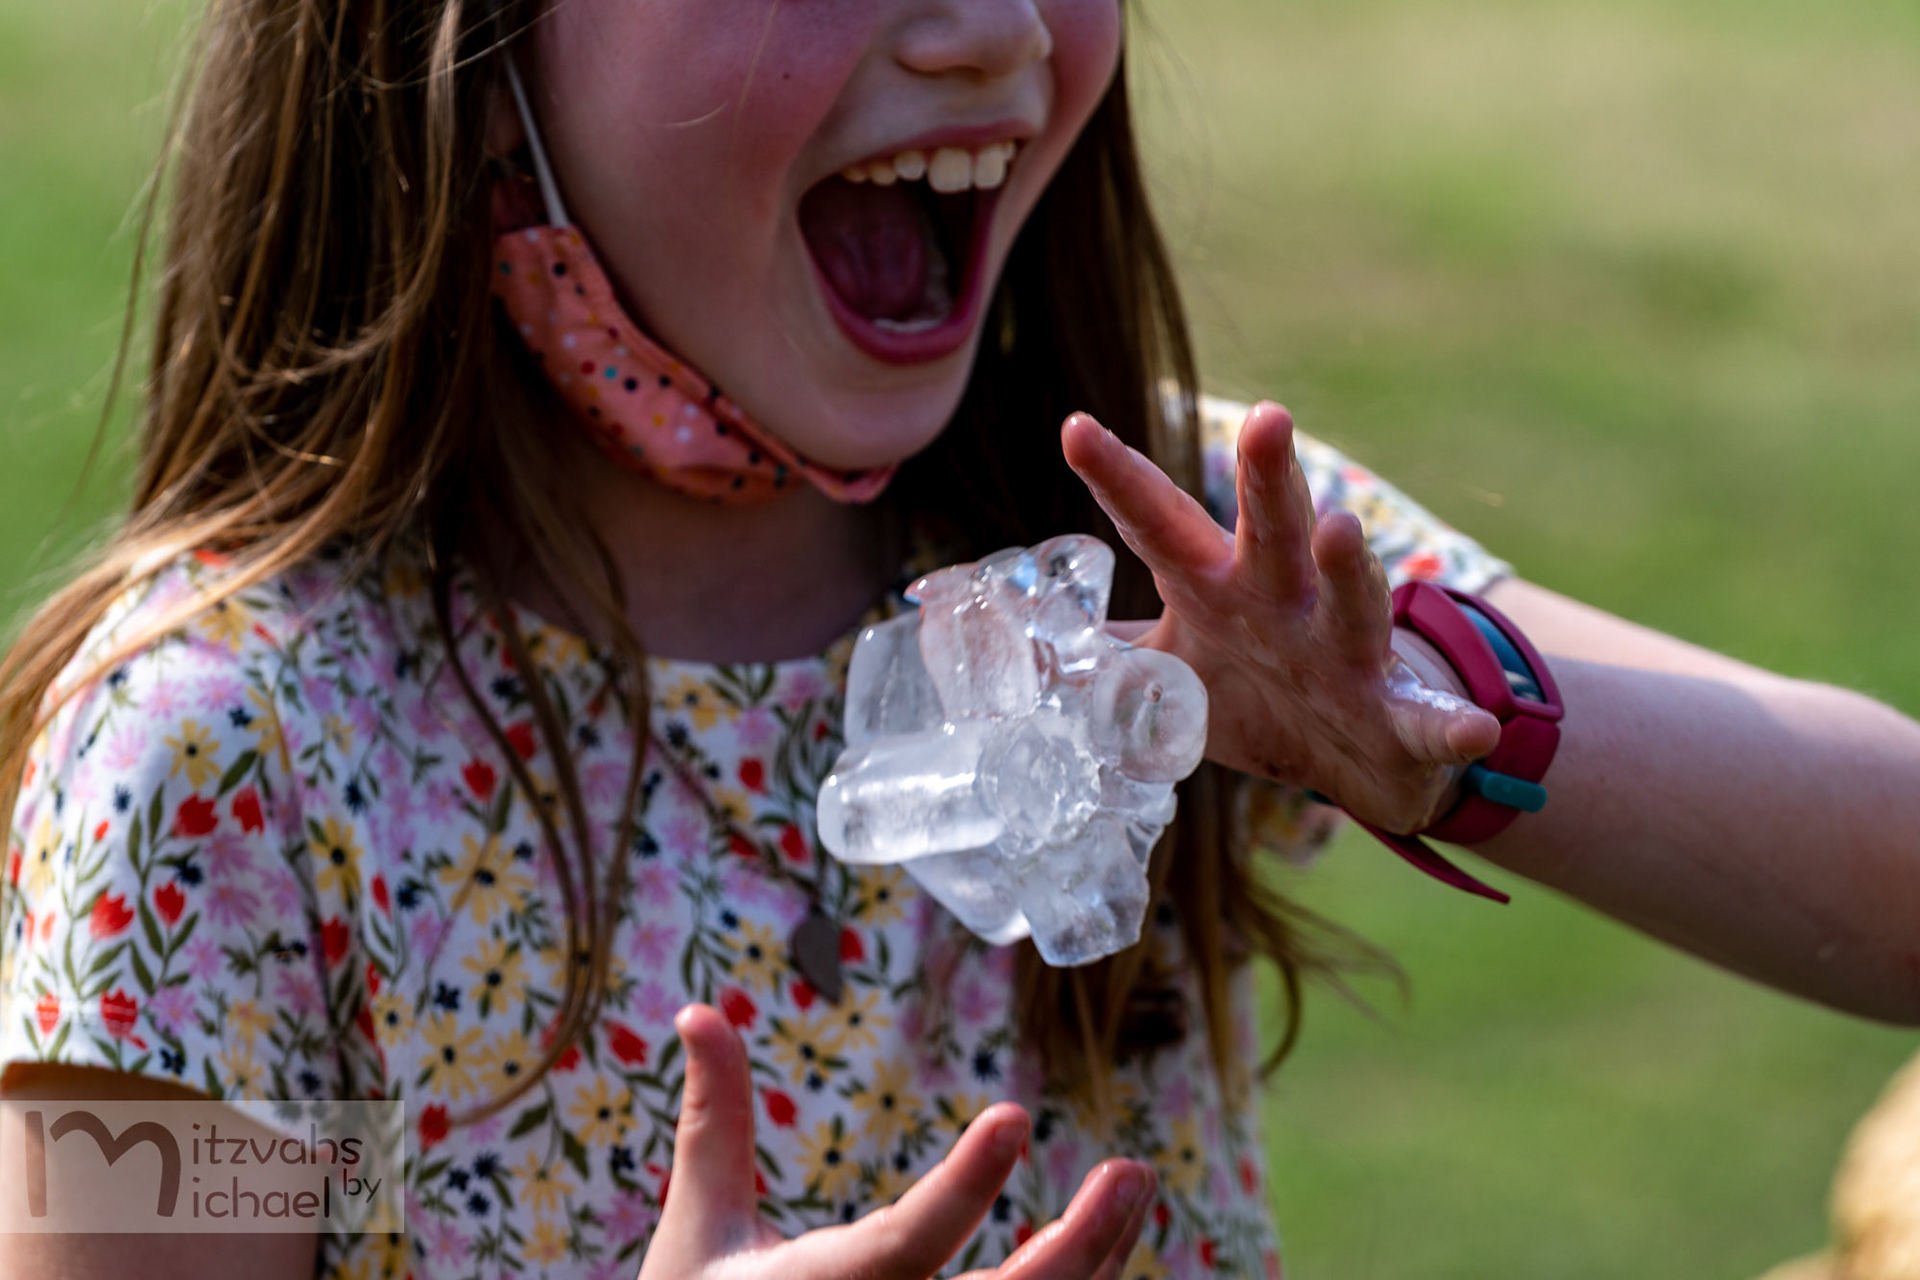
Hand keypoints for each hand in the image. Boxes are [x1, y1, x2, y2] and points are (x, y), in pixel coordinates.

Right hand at [641, 1005, 1155, 1279]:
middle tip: (1131, 1170)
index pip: (905, 1243)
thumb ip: (715, 1124)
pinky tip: (1105, 1247)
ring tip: (1132, 1187)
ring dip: (1097, 1262)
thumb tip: (698, 1010)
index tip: (1016, 1116)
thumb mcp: (700, 1230)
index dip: (966, 1186)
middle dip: (1080, 1245)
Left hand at [1062, 402, 1499, 833]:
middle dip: (1269, 479)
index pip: (1159, 523)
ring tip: (1342, 532)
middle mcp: (1283, 603)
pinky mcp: (1399, 717)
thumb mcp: (1165, 671)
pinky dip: (1451, 727)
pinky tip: (1472, 728)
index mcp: (1217, 588)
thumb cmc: (1256, 693)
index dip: (1118, 479)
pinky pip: (1428, 722)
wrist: (1360, 759)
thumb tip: (999, 637)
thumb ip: (1092, 653)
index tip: (1074, 429)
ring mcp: (1345, 655)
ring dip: (1348, 571)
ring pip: (1350, 605)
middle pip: (1270, 532)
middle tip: (1266, 417)